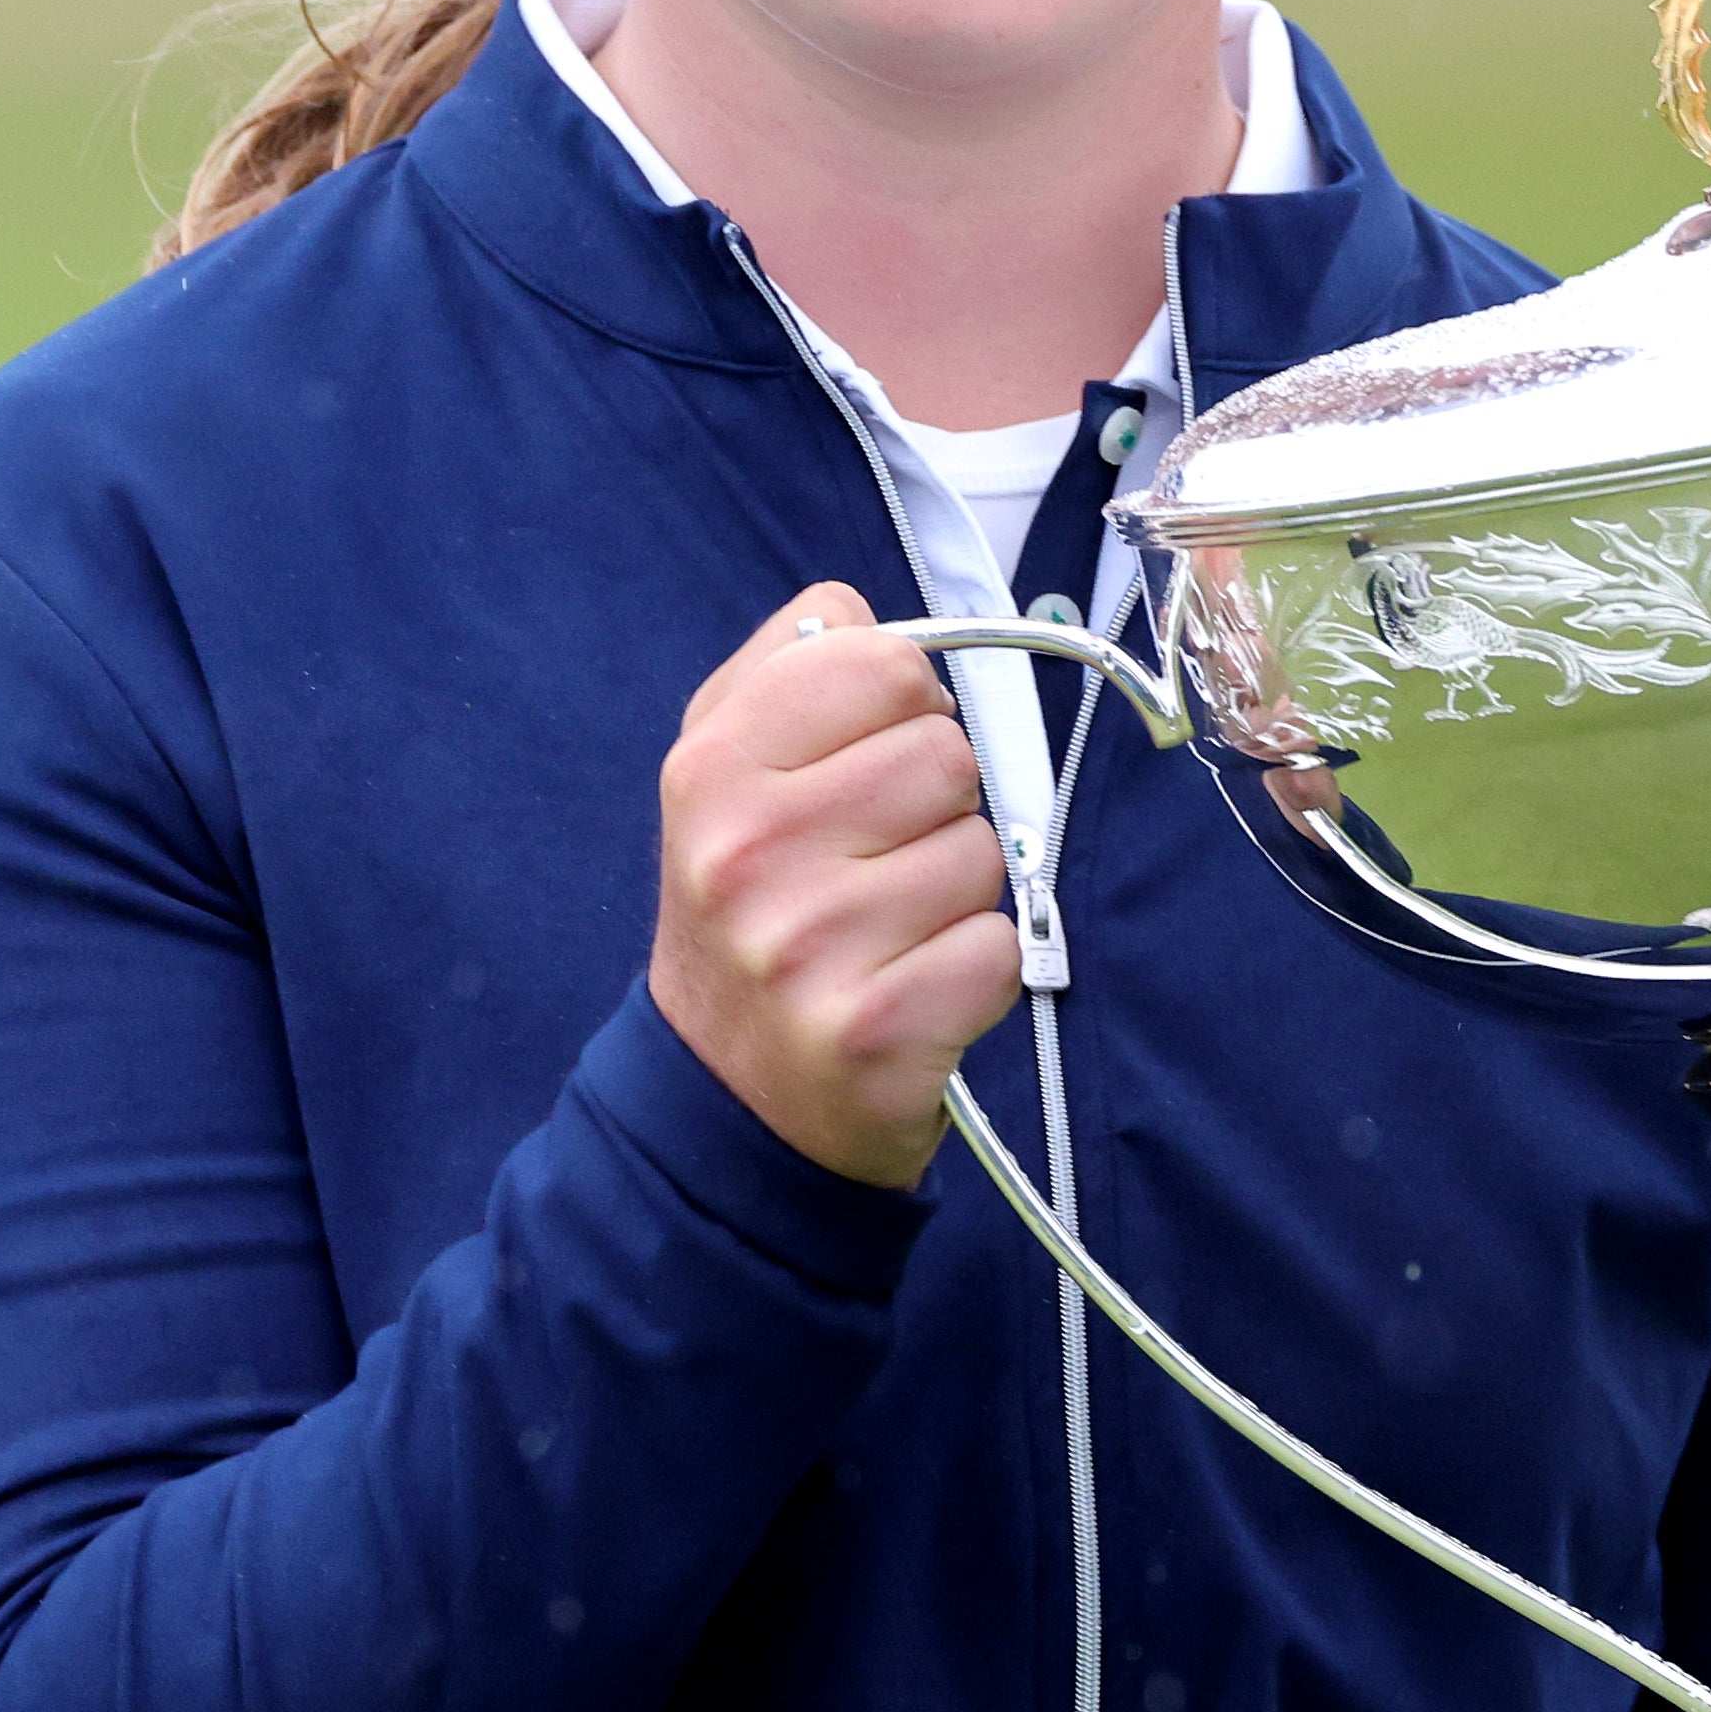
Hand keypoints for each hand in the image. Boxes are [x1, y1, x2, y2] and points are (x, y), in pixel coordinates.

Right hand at [650, 585, 1020, 1187]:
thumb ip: (789, 670)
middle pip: (946, 756)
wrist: (728, 1097)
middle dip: (935, 805)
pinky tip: (912, 986)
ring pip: (982, 852)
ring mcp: (809, 947)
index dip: (904, 707)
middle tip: (876, 862)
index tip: (868, 761)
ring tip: (889, 929)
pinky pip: (1000, 947)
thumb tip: (866, 614)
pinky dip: (975, 969)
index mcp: (711, 769)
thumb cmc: (750, 913)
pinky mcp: (878, 1029)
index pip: (885, 663)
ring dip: (958, 891)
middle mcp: (747, 853)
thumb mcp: (724, 775)